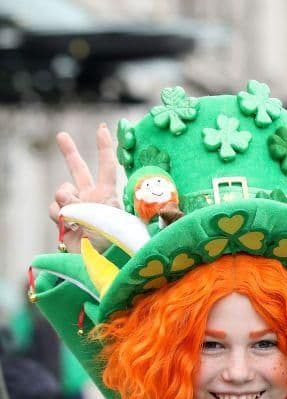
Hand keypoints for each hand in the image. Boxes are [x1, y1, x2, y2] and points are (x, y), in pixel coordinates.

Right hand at [49, 125, 120, 253]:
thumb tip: (62, 198)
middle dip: (70, 152)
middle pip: (78, 170)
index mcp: (109, 195)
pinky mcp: (63, 219)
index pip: (107, 167)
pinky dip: (60, 216)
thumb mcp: (106, 219)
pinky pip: (54, 208)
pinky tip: (70, 226)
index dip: (104, 147)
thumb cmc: (114, 243)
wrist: (100, 264)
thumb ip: (82, 203)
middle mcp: (91, 198)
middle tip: (61, 136)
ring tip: (79, 218)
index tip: (102, 128)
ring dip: (67, 202)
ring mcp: (76, 207)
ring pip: (61, 191)